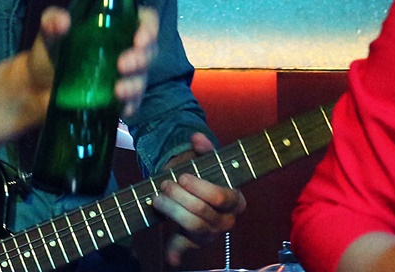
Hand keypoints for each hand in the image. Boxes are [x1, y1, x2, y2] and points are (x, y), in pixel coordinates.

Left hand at [28, 6, 158, 117]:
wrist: (33, 89)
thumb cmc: (47, 54)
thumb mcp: (47, 34)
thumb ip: (52, 22)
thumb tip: (63, 22)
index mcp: (116, 28)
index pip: (145, 20)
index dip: (149, 28)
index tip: (139, 39)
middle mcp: (125, 50)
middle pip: (149, 51)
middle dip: (141, 59)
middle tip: (123, 65)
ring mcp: (123, 76)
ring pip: (142, 78)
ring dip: (135, 84)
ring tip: (117, 91)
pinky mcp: (116, 100)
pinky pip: (133, 102)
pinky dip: (131, 105)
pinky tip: (122, 109)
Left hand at [153, 132, 247, 266]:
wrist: (200, 194)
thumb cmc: (207, 177)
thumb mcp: (208, 161)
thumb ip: (205, 148)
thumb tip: (196, 138)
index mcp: (236, 201)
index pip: (220, 198)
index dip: (199, 188)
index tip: (183, 177)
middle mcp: (227, 220)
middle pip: (202, 211)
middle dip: (180, 197)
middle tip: (166, 185)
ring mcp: (211, 234)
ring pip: (192, 225)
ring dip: (172, 210)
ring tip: (158, 198)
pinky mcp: (195, 243)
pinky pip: (185, 248)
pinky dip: (176, 252)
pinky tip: (169, 255)